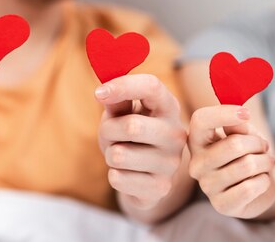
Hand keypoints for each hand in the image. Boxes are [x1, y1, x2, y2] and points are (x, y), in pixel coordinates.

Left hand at [96, 74, 186, 209]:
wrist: (147, 173)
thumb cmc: (133, 134)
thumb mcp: (124, 113)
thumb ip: (117, 101)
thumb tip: (103, 92)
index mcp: (168, 106)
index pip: (151, 87)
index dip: (123, 86)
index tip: (98, 93)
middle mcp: (176, 133)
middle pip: (131, 126)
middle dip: (108, 130)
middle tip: (110, 134)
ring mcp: (172, 162)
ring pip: (119, 155)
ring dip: (110, 154)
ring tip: (122, 154)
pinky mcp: (161, 187)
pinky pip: (118, 178)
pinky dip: (114, 175)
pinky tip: (128, 173)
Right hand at [188, 105, 274, 218]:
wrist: (253, 190)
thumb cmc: (245, 156)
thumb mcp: (244, 135)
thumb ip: (239, 126)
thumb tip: (238, 119)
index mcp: (197, 140)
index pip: (200, 120)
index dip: (224, 113)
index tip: (247, 113)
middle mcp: (196, 163)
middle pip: (234, 144)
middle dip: (258, 143)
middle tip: (264, 147)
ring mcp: (207, 186)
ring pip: (247, 165)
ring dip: (265, 162)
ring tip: (266, 163)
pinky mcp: (221, 205)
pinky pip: (250, 188)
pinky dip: (264, 181)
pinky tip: (261, 180)